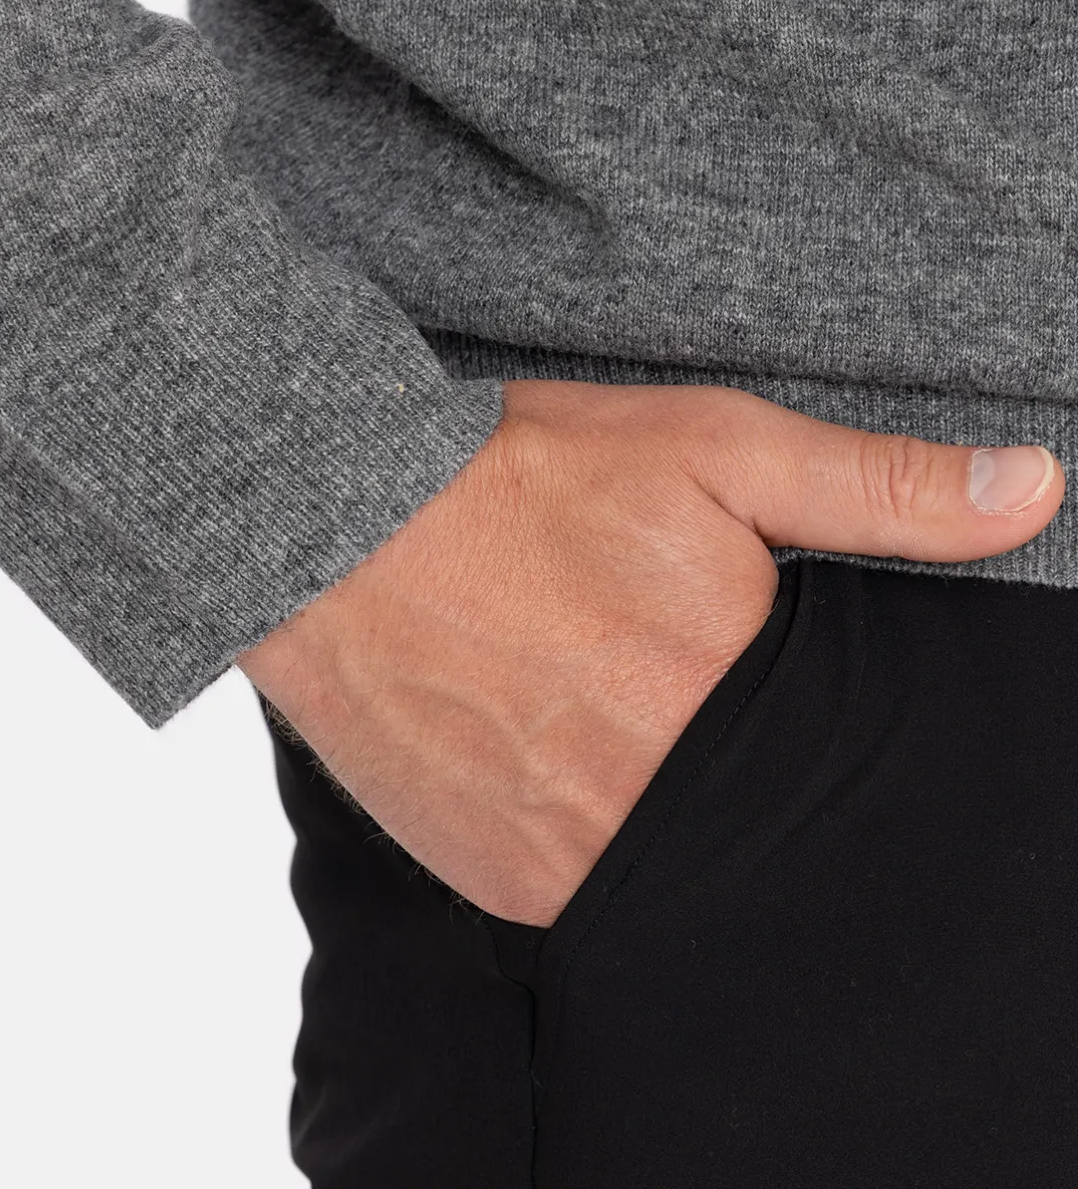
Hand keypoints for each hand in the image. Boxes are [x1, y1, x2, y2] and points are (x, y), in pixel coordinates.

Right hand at [237, 380, 1062, 926]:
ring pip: (666, 861)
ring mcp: (568, 861)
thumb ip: (876, 488)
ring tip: (596, 706)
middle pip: (746, 813)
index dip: (800, 712)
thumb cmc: (515, 481)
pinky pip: (580, 885)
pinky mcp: (499, 882)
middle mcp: (651, 806)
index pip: (833, 760)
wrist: (328, 531)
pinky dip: (583, 831)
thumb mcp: (707, 448)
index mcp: (724, 702)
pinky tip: (547, 747)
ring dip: (652, 798)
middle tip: (657, 677)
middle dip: (720, 749)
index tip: (744, 668)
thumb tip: (1036, 491)